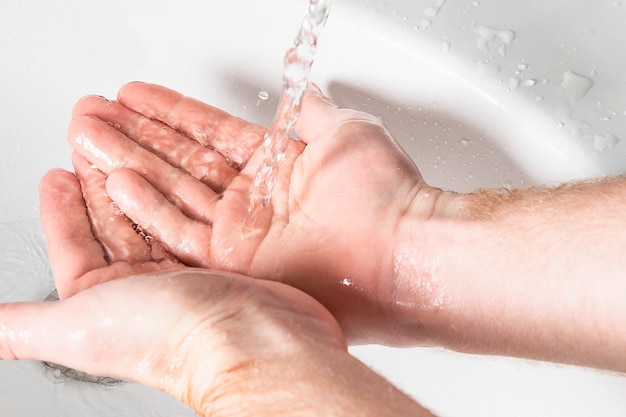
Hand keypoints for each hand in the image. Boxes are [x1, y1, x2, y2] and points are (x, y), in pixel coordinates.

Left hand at [0, 157, 345, 414]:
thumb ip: (22, 328)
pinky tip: (171, 154)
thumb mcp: (78, 327)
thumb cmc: (166, 338)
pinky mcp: (224, 250)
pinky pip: (194, 202)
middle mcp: (147, 285)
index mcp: (107, 301)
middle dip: (98, 176)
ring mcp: (188, 266)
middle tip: (88, 138)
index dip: (62, 210)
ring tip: (122, 135)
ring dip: (136, 168)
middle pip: (116, 219)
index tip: (56, 174)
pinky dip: (180, 179)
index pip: (76, 245)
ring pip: (156, 205)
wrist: (251, 342)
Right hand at [68, 82, 442, 343]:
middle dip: (134, 134)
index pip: (209, 136)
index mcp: (274, 170)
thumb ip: (311, 111)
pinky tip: (112, 178)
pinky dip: (145, 204)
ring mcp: (242, 235)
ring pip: (171, 193)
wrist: (403, 251)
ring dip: (127, 162)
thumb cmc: (386, 194)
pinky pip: (178, 230)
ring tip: (87, 135)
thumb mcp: (345, 131)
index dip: (171, 113)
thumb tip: (302, 83)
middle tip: (92, 111)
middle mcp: (253, 204)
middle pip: (180, 162)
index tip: (135, 95)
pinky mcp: (234, 263)